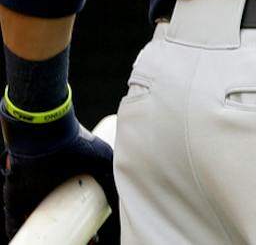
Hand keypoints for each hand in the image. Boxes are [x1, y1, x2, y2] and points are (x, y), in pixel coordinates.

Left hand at [3, 108, 117, 240]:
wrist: (46, 136)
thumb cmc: (76, 144)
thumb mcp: (104, 162)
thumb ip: (116, 181)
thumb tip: (126, 203)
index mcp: (72, 185)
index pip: (79, 212)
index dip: (88, 227)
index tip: (95, 239)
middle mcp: (53, 192)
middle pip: (60, 222)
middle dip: (70, 236)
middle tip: (85, 244)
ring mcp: (33, 197)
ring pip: (39, 224)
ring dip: (47, 239)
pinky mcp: (15, 200)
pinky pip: (13, 221)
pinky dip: (17, 234)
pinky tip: (28, 244)